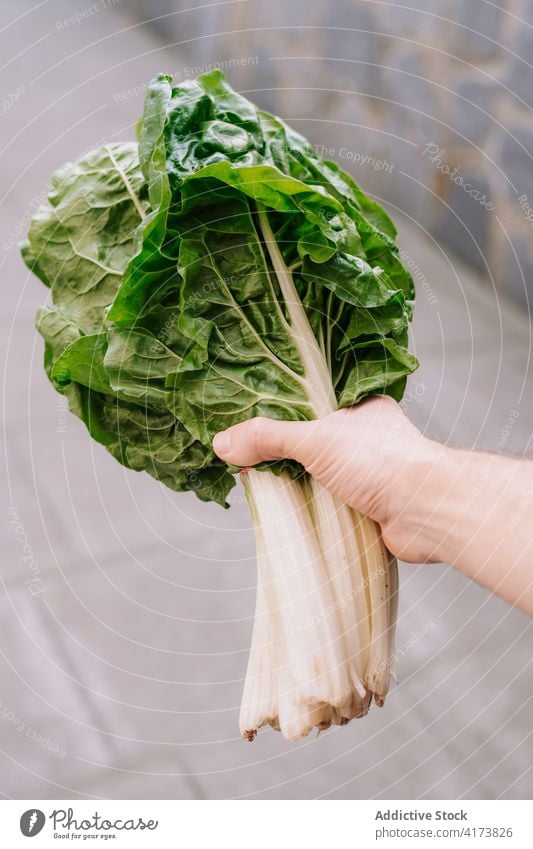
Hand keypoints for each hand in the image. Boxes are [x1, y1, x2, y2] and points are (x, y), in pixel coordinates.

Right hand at [213, 396, 440, 562]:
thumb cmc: (384, 463)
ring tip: (258, 487)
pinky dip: (309, 511)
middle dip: (280, 455)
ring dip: (294, 485)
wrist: (427, 513)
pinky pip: (328, 506)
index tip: (246, 430)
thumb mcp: (316, 440)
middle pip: (309, 444)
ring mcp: (367, 475)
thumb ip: (269, 438)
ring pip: (318, 477)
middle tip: (245, 462)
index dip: (276, 416)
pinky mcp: (367, 507)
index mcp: (359, 408)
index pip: (308, 406)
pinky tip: (287, 513)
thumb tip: (224, 443)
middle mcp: (365, 439)